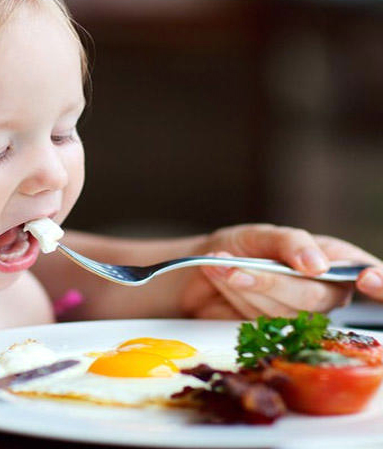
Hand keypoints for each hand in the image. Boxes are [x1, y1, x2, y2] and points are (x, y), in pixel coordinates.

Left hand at [180, 224, 379, 319]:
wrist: (203, 268)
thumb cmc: (240, 247)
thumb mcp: (262, 234)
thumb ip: (290, 243)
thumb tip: (318, 264)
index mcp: (334, 260)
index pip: (368, 272)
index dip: (378, 279)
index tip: (367, 277)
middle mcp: (325, 290)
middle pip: (313, 297)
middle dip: (271, 281)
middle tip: (236, 267)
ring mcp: (301, 315)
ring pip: (282, 312)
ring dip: (244, 287)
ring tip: (222, 266)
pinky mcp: (275, 333)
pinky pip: (259, 323)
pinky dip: (235, 298)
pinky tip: (223, 279)